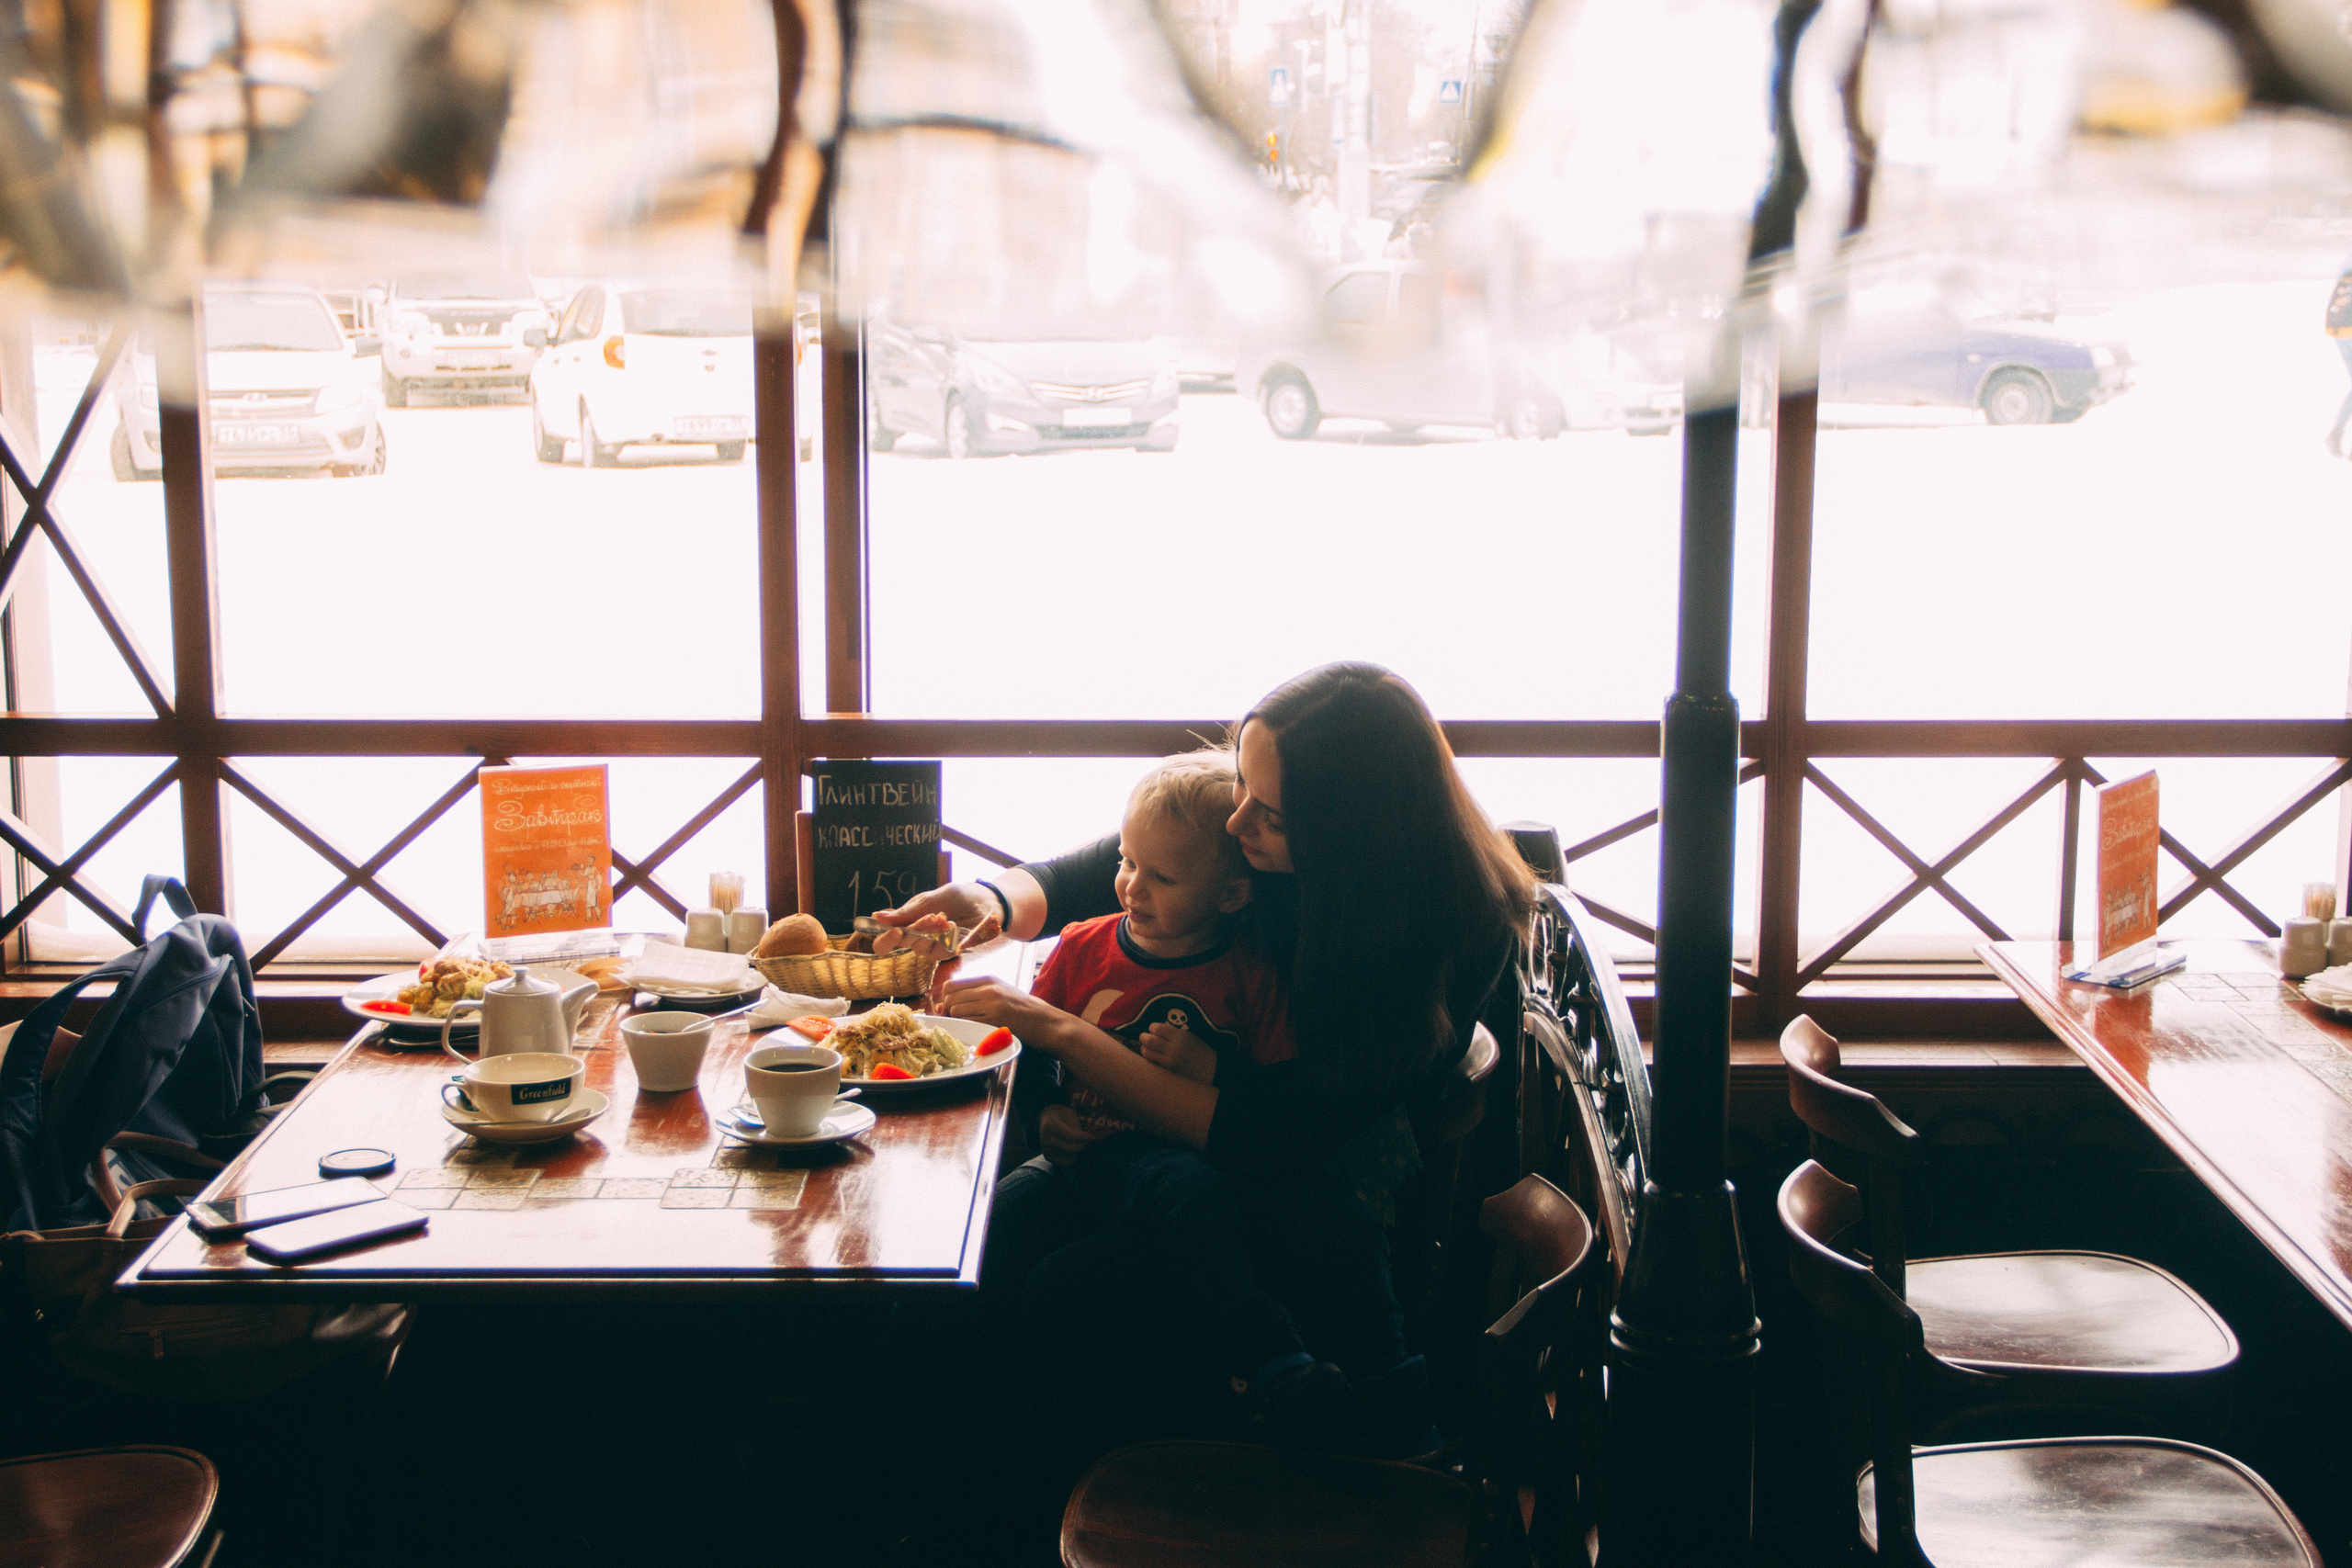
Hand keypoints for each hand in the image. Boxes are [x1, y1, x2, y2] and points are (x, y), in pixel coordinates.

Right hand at [871, 885, 997, 955]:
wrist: (984, 901)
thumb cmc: (956, 896)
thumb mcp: (930, 899)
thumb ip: (907, 912)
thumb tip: (877, 916)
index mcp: (907, 921)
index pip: (886, 939)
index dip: (885, 940)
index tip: (895, 931)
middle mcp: (916, 937)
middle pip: (902, 944)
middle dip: (916, 929)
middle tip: (932, 916)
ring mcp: (932, 946)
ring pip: (921, 948)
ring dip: (932, 932)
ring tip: (945, 918)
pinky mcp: (948, 952)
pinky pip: (940, 951)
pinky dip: (946, 937)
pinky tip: (953, 925)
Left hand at [938, 975, 1067, 1044]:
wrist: (1047, 1022)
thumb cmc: (1023, 1011)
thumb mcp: (1000, 994)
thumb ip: (975, 996)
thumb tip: (943, 1004)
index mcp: (988, 979)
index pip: (951, 985)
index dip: (945, 1000)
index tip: (950, 1011)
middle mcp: (988, 987)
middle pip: (949, 995)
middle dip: (947, 1010)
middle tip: (956, 1021)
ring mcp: (991, 1001)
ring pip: (955, 1008)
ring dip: (957, 1020)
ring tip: (970, 1026)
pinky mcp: (995, 1017)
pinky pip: (968, 1021)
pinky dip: (967, 1027)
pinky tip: (977, 1031)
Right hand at [1039, 1105, 1108, 1164]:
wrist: (1046, 1119)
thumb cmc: (1062, 1116)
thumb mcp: (1070, 1115)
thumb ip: (1077, 1128)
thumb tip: (1088, 1141)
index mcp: (1051, 1125)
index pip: (1069, 1135)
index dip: (1083, 1137)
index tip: (1093, 1137)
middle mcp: (1046, 1139)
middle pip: (1070, 1148)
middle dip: (1082, 1145)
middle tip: (1087, 1139)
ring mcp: (1045, 1149)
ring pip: (1070, 1158)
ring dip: (1078, 1152)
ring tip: (1078, 1143)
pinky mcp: (1047, 1157)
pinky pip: (1065, 1163)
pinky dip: (1072, 1157)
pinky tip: (1072, 1149)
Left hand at [1138, 1022, 1219, 1083]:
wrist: (1210, 1068)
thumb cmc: (1198, 1049)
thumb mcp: (1188, 1036)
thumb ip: (1172, 1033)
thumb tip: (1154, 1030)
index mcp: (1180, 1036)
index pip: (1157, 1028)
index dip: (1152, 1027)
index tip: (1153, 1028)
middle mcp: (1173, 1048)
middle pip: (1149, 1040)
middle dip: (1143, 1037)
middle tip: (1144, 1036)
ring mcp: (1169, 1060)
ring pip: (1147, 1052)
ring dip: (1144, 1047)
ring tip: (1146, 1046)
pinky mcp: (1168, 1070)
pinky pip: (1152, 1062)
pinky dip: (1149, 1057)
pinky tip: (1151, 1055)